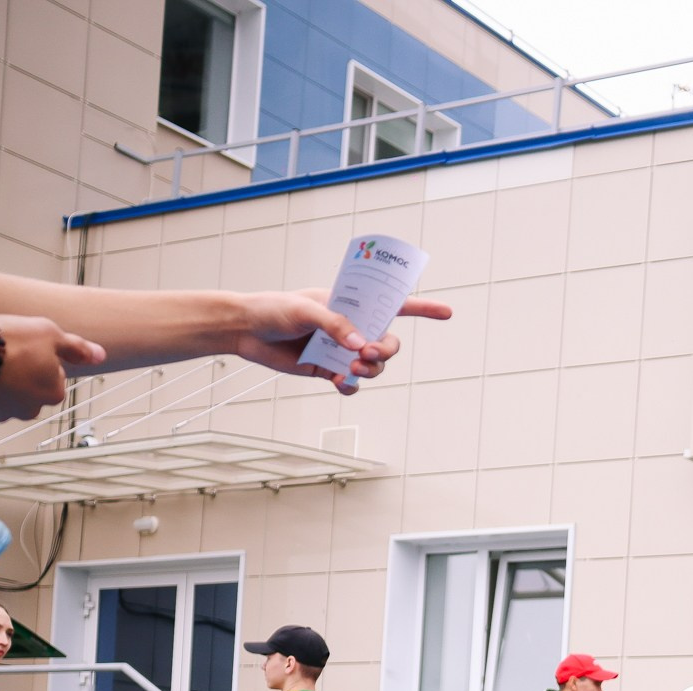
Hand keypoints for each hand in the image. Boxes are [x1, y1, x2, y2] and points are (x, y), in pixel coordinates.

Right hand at [0, 315, 106, 422]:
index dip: (39, 356)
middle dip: (20, 372)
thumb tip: (100, 355)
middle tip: (2, 352)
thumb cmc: (8, 341)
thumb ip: (77, 347)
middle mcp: (31, 409)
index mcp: (53, 393)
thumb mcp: (49, 334)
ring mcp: (1, 414)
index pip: (54, 374)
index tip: (23, 346)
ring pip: (4, 395)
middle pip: (30, 387)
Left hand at [232, 288, 453, 392]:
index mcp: (351, 304)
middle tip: (368, 354)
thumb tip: (359, 345)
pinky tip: (341, 382)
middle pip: (388, 342)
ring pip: (374, 366)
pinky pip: (352, 382)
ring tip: (350, 368)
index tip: (447, 312)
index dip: (422, 308)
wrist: (245, 330)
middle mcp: (351, 327)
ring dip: (370, 370)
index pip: (392, 304)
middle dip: (387, 351)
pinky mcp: (328, 369)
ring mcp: (341, 350)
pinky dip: (351, 385)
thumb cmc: (273, 309)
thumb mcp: (304, 309)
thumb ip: (335, 325)